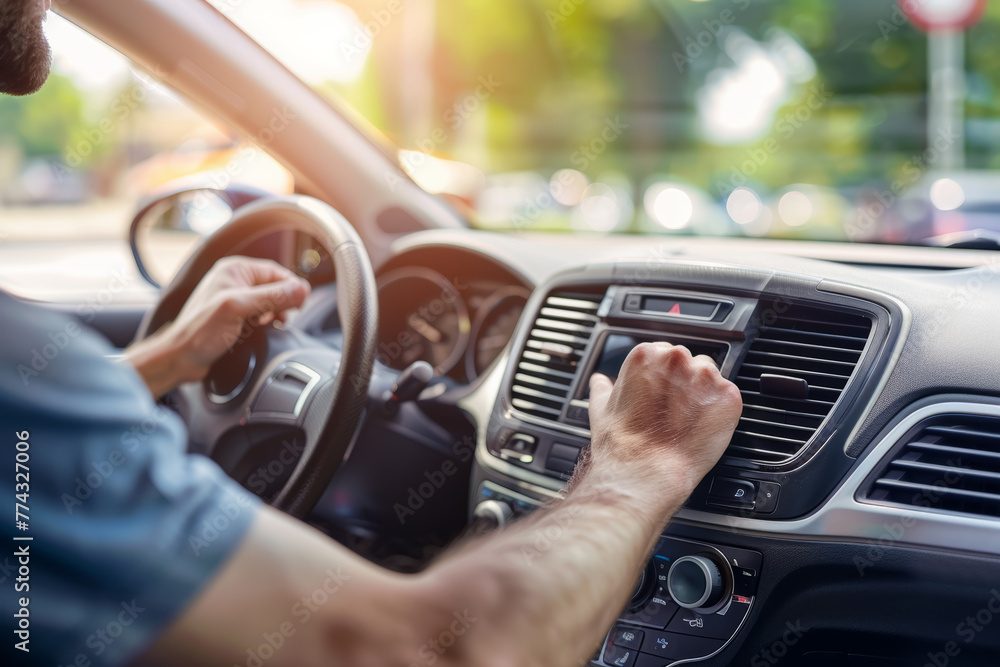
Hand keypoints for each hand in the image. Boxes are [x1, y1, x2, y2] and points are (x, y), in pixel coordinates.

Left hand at [126, 256, 310, 396]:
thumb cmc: (200, 331)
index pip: (275, 271)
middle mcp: (235, 281)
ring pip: (270, 301)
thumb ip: (272, 296)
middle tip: (287, 315)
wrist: (181, 358)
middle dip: (284, 301)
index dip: (291, 286)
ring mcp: (235, 298)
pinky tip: (267, 327)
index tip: (302, 301)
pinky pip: (262, 312)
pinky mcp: (236, 315)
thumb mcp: (240, 308)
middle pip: (275, 286)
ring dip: (277, 312)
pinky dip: (269, 320)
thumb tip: (302, 289)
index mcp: (234, 270)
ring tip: (275, 323)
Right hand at [586, 342, 742, 495]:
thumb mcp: (601, 408)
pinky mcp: (728, 397)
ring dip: (705, 395)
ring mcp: (705, 376)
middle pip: (691, 362)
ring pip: (711, 378)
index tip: (662, 394)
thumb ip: (603, 388)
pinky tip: (703, 429)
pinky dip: (721, 413)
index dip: (664, 378)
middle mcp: (676, 359)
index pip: (665, 353)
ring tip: (688, 422)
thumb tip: (599, 382)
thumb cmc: (622, 444)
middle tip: (675, 412)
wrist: (645, 471)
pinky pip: (729, 399)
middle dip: (686, 384)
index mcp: (646, 355)